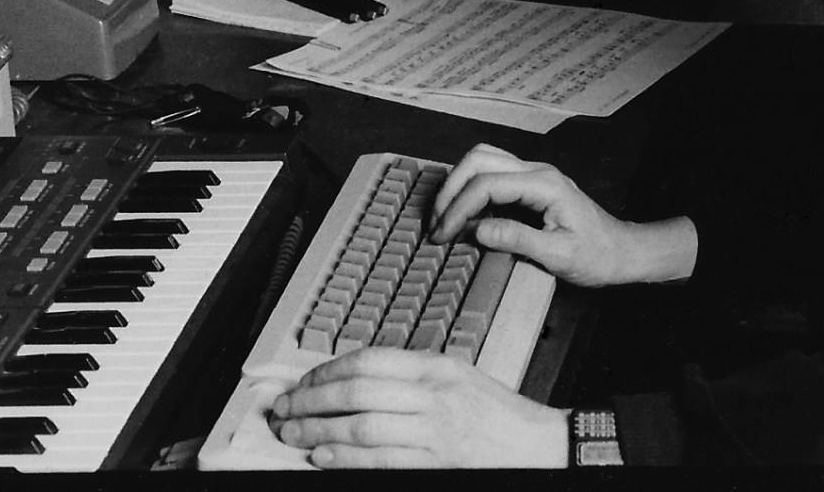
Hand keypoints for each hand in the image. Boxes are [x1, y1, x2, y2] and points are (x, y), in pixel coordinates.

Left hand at [269, 347, 567, 468]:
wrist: (539, 447)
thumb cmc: (499, 415)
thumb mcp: (458, 378)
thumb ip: (414, 377)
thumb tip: (358, 383)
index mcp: (437, 367)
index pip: (368, 360)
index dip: (326, 371)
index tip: (304, 382)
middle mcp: (433, 395)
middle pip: (356, 391)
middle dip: (311, 399)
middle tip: (285, 408)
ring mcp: (433, 431)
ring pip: (360, 425)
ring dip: (318, 430)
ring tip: (293, 433)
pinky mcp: (435, 463)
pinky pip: (379, 459)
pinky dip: (345, 458)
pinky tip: (322, 456)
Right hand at [429, 143, 696, 287]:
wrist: (622, 251)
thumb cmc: (596, 256)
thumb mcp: (558, 256)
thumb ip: (517, 239)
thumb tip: (476, 230)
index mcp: (544, 185)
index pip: (487, 184)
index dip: (458, 209)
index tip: (441, 236)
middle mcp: (537, 172)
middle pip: (479, 160)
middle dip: (451, 189)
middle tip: (435, 225)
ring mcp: (534, 175)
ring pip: (483, 159)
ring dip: (458, 184)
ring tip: (443, 218)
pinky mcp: (530, 185)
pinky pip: (492, 173)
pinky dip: (470, 188)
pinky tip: (462, 214)